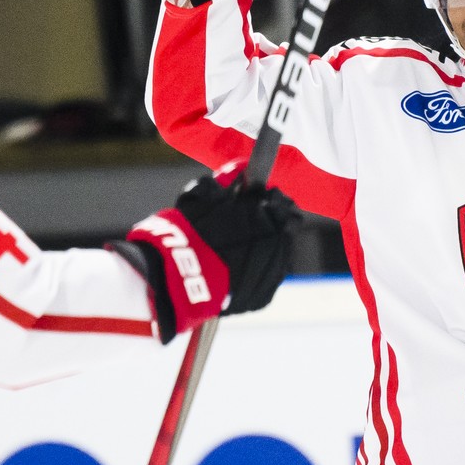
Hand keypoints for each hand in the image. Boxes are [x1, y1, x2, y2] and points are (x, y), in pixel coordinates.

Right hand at [109, 164, 299, 341]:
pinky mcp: (262, 297)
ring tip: (233, 250)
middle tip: (240, 226)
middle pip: (281, 232)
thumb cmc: (191, 231)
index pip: (285, 207)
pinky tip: (233, 268)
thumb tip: (241, 166)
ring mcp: (272, 276)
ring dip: (261, 250)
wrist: (179, 278)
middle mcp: (279, 250)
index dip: (270, 202)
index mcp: (272, 221)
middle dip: (265, 226)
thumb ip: (227, 177)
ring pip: (275, 257)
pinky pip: (263, 279)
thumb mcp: (204, 194)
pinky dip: (253, 272)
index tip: (256, 201)